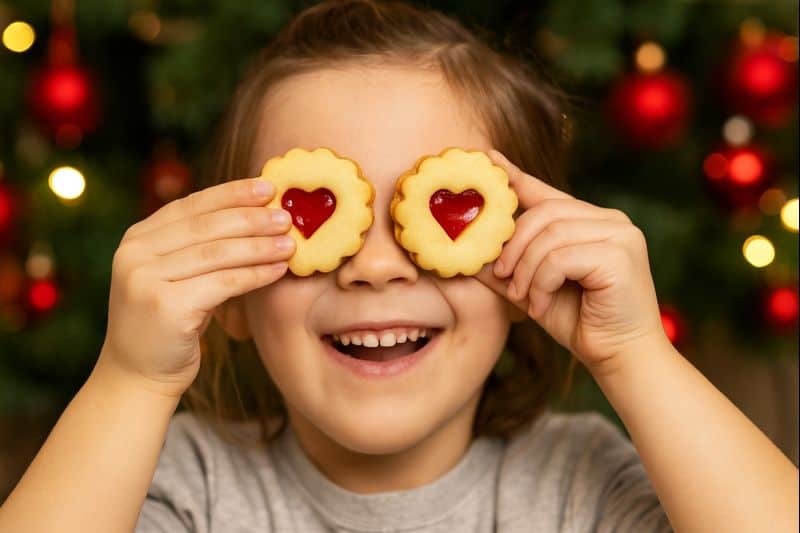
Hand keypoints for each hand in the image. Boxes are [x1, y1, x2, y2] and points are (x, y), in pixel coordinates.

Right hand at [99, 178, 294, 396]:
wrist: (138, 375)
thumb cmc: (170, 323)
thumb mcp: (177, 277)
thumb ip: (200, 246)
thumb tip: (258, 213)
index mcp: (137, 238)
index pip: (192, 205)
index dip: (232, 194)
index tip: (268, 187)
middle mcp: (135, 253)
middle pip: (206, 226)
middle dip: (251, 218)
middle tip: (287, 217)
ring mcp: (145, 279)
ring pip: (216, 253)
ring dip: (259, 246)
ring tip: (291, 243)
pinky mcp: (164, 306)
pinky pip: (222, 283)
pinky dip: (254, 275)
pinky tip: (278, 270)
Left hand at [475, 150, 669, 374]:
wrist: (620, 358)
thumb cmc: (580, 323)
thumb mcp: (533, 290)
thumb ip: (506, 268)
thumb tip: (468, 255)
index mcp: (591, 221)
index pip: (547, 193)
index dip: (516, 177)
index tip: (489, 160)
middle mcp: (610, 220)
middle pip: (544, 213)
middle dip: (514, 246)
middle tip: (505, 277)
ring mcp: (620, 234)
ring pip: (550, 235)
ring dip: (528, 271)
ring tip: (525, 298)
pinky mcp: (621, 255)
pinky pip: (561, 258)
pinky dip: (543, 283)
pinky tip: (543, 305)